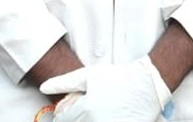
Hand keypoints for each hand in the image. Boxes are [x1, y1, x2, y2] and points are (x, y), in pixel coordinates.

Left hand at [40, 57, 170, 121]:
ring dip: (85, 121)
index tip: (70, 111)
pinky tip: (106, 116)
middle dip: (75, 119)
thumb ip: (64, 82)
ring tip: (94, 114)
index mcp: (85, 109)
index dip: (64, 115)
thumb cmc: (120, 77)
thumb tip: (44, 87)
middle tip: (85, 111)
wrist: (147, 85)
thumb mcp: (90, 75)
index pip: (63, 120)